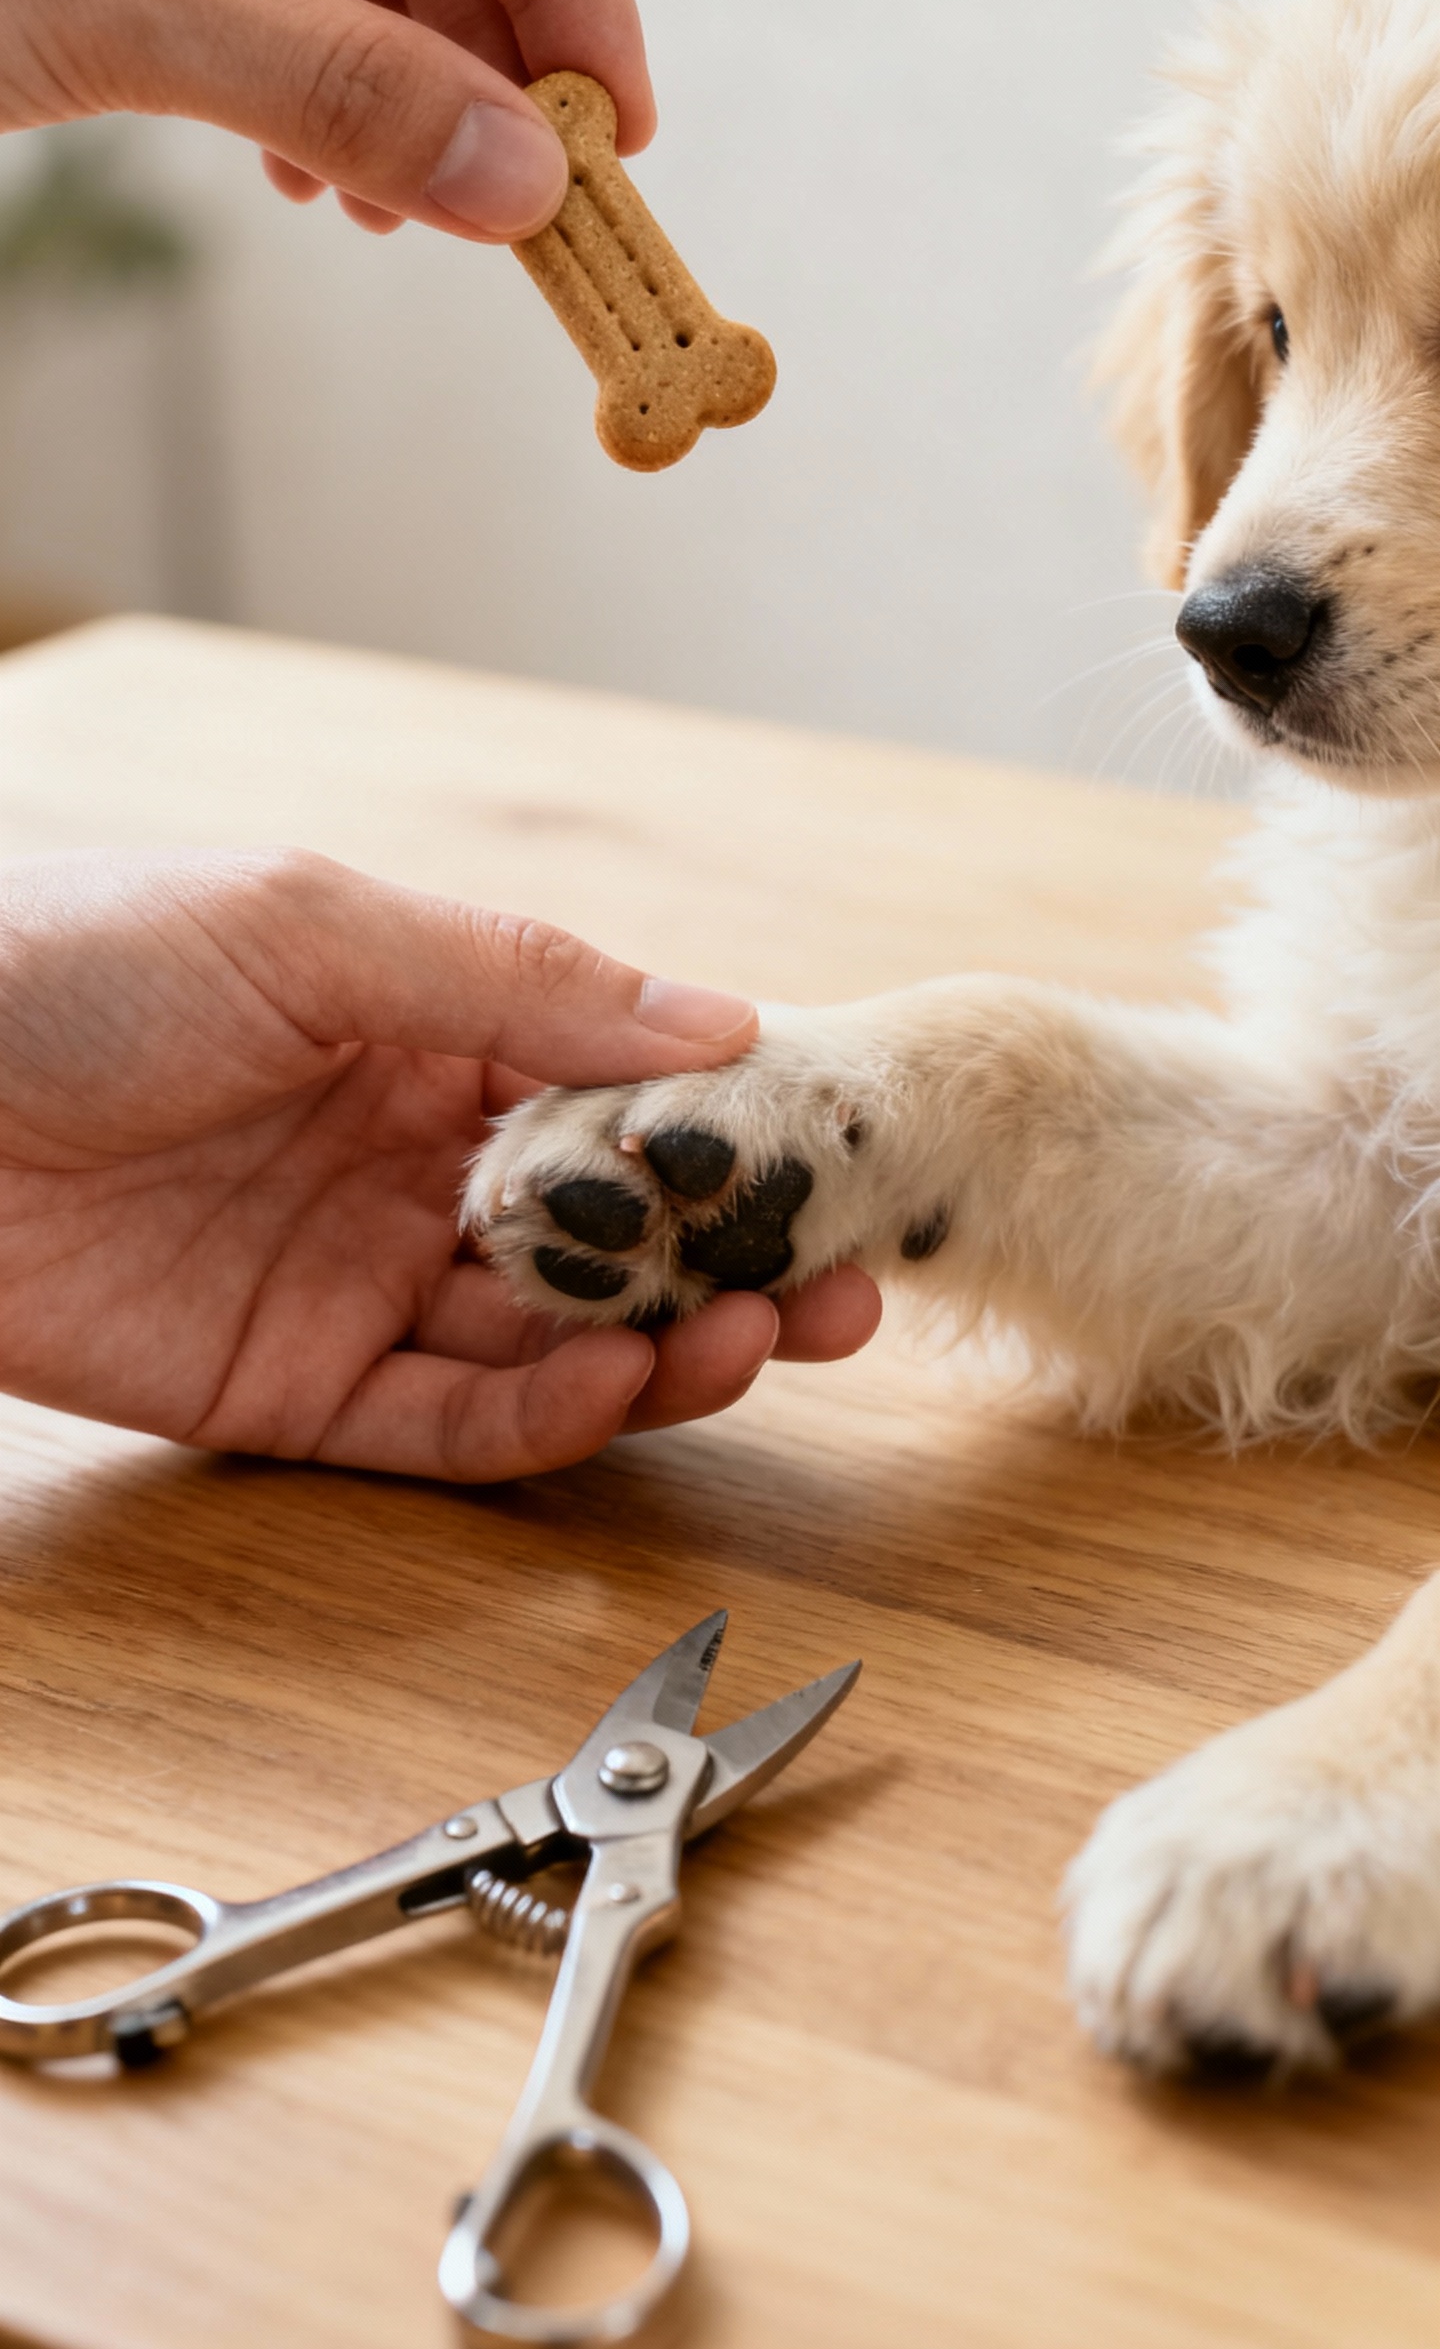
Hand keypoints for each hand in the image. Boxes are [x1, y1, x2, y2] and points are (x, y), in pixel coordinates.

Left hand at [0, 0, 652, 240]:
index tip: (614, 145)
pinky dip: (314, 93)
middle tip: (521, 215)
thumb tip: (514, 180)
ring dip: (406, 100)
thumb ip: (339, 83)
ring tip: (393, 209)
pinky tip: (309, 170)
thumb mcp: (133, 0)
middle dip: (491, 74)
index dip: (578, 5)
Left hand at [0, 851, 880, 1480]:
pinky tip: (621, 1383)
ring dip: (667, 1350)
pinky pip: (453, 1423)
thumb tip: (721, 1025)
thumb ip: (517, 979)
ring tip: (766, 1338)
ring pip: (555, 1339)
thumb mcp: (311, 925)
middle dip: (736, 1265)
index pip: (622, 1099)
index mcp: (429, 1036)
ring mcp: (363, 1283)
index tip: (837, 1166)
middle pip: (614, 1238)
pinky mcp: (299, 1392)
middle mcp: (415, 1166)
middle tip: (850, 1290)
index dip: (734, 1139)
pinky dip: (546, 1416)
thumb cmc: (73, 963)